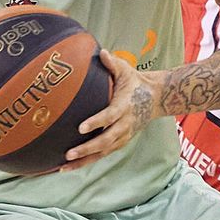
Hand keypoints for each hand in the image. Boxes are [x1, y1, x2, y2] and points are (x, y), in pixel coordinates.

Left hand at [62, 50, 158, 170]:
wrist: (156, 99)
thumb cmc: (135, 82)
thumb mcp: (126, 70)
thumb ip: (113, 63)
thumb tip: (102, 52)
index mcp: (124, 106)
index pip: (110, 116)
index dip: (96, 122)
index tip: (80, 128)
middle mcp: (125, 125)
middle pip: (105, 140)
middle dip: (87, 148)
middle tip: (68, 154)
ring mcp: (123, 136)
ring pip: (103, 152)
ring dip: (84, 160)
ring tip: (64, 166)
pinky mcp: (119, 142)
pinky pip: (102, 154)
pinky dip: (87, 161)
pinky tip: (70, 167)